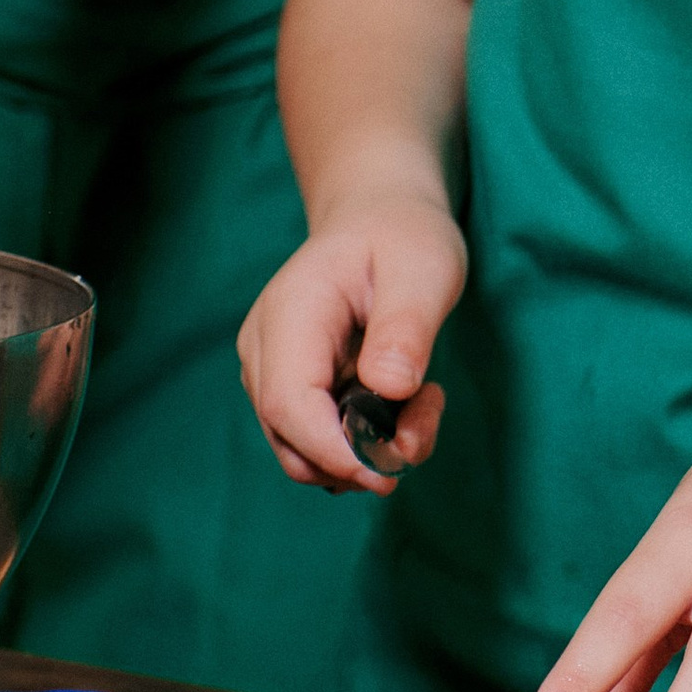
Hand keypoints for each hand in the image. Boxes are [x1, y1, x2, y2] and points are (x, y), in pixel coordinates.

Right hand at [236, 188, 464, 494]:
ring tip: (424, 405)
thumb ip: (405, 326)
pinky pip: (321, 441)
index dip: (334, 450)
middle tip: (426, 424)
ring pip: (306, 452)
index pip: (288, 405)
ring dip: (369, 454)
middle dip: (361, 460)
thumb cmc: (401, 236)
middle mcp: (266, 351)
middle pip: (292, 441)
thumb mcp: (423, 267)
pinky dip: (366, 444)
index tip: (389, 471)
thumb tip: (389, 388)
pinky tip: (407, 406)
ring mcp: (274, 375)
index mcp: (289, 314)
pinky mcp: (293, 391)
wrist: (380, 219)